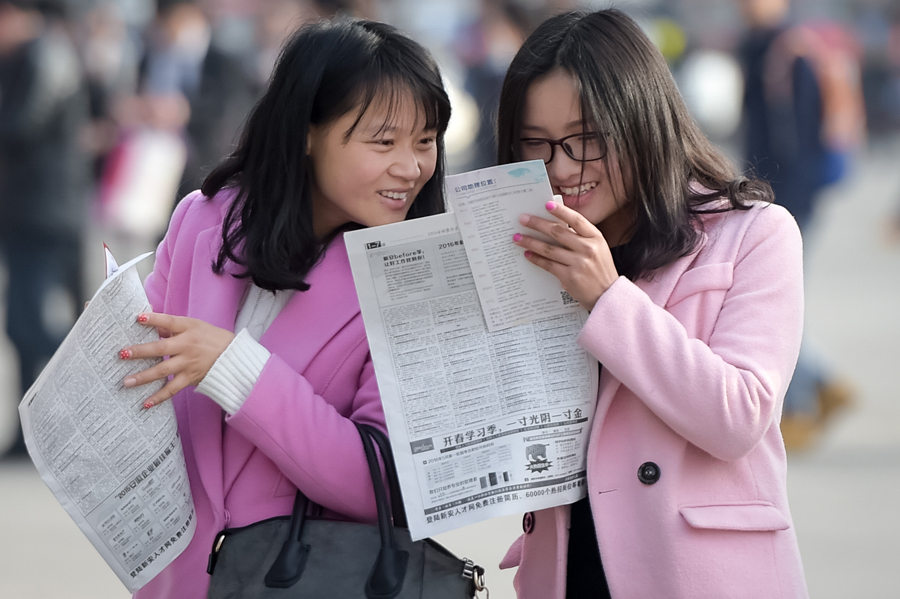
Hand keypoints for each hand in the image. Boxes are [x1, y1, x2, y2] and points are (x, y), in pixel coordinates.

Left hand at [118, 312, 234, 407]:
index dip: (154, 319)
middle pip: (161, 348)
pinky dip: (159, 397)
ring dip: (143, 377)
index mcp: (189, 328)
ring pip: (163, 371)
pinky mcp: (191, 378)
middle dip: (140, 351)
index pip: (169, 321)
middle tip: (122, 354)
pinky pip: (172, 389)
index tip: (137, 318)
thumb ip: (172, 327)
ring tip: (126, 382)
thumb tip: (150, 324)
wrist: (233, 356)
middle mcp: (188, 346)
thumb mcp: (195, 326)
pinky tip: (145, 403)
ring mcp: (189, 363)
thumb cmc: (211, 338)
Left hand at [513, 200, 618, 310]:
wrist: (607, 295)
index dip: (561, 211)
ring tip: (518, 238)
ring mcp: (578, 263)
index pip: (577, 220)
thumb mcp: (597, 248)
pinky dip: (536, 258)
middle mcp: (588, 248)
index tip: (547, 204)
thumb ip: (581, 237)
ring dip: (531, 242)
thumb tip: (556, 224)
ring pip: (549, 249)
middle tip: (523, 219)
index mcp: (596, 238)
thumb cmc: (600, 269)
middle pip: (558, 232)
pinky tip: (527, 254)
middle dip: (537, 224)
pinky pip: (548, 264)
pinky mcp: (569, 277)